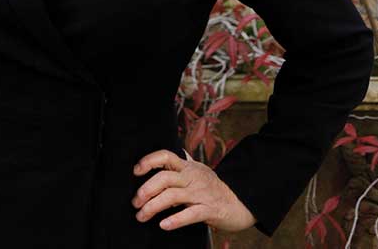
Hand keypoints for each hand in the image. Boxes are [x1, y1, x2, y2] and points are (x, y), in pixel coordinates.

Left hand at [133, 150, 255, 231]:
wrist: (242, 203)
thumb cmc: (214, 188)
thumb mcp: (198, 171)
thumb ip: (183, 164)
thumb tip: (170, 153)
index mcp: (188, 167)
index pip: (165, 156)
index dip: (149, 161)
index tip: (136, 171)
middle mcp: (193, 178)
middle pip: (164, 178)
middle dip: (146, 190)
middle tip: (135, 202)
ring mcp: (201, 194)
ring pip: (172, 196)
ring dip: (153, 207)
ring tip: (142, 216)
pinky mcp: (210, 210)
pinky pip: (190, 214)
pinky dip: (175, 220)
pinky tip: (164, 224)